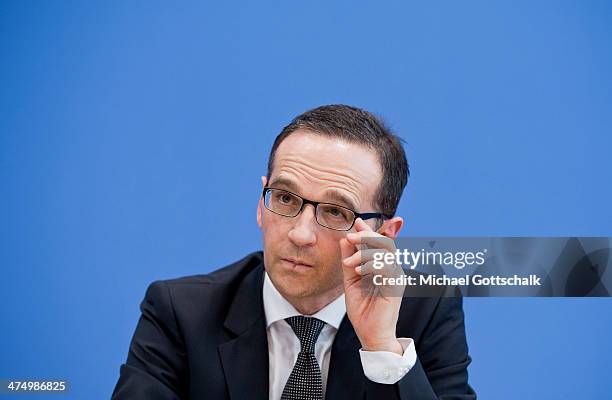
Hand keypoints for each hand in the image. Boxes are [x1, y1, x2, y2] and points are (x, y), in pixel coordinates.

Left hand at [340, 218, 405, 354]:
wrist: (371, 335)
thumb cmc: (363, 310)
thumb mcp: (351, 281)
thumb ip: (349, 261)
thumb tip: (345, 240)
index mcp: (383, 267)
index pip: (380, 243)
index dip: (369, 230)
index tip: (356, 222)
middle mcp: (392, 269)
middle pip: (385, 242)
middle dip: (367, 235)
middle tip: (350, 237)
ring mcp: (396, 277)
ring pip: (385, 252)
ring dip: (365, 252)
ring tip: (350, 262)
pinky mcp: (395, 286)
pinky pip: (385, 267)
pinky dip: (370, 265)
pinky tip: (358, 271)